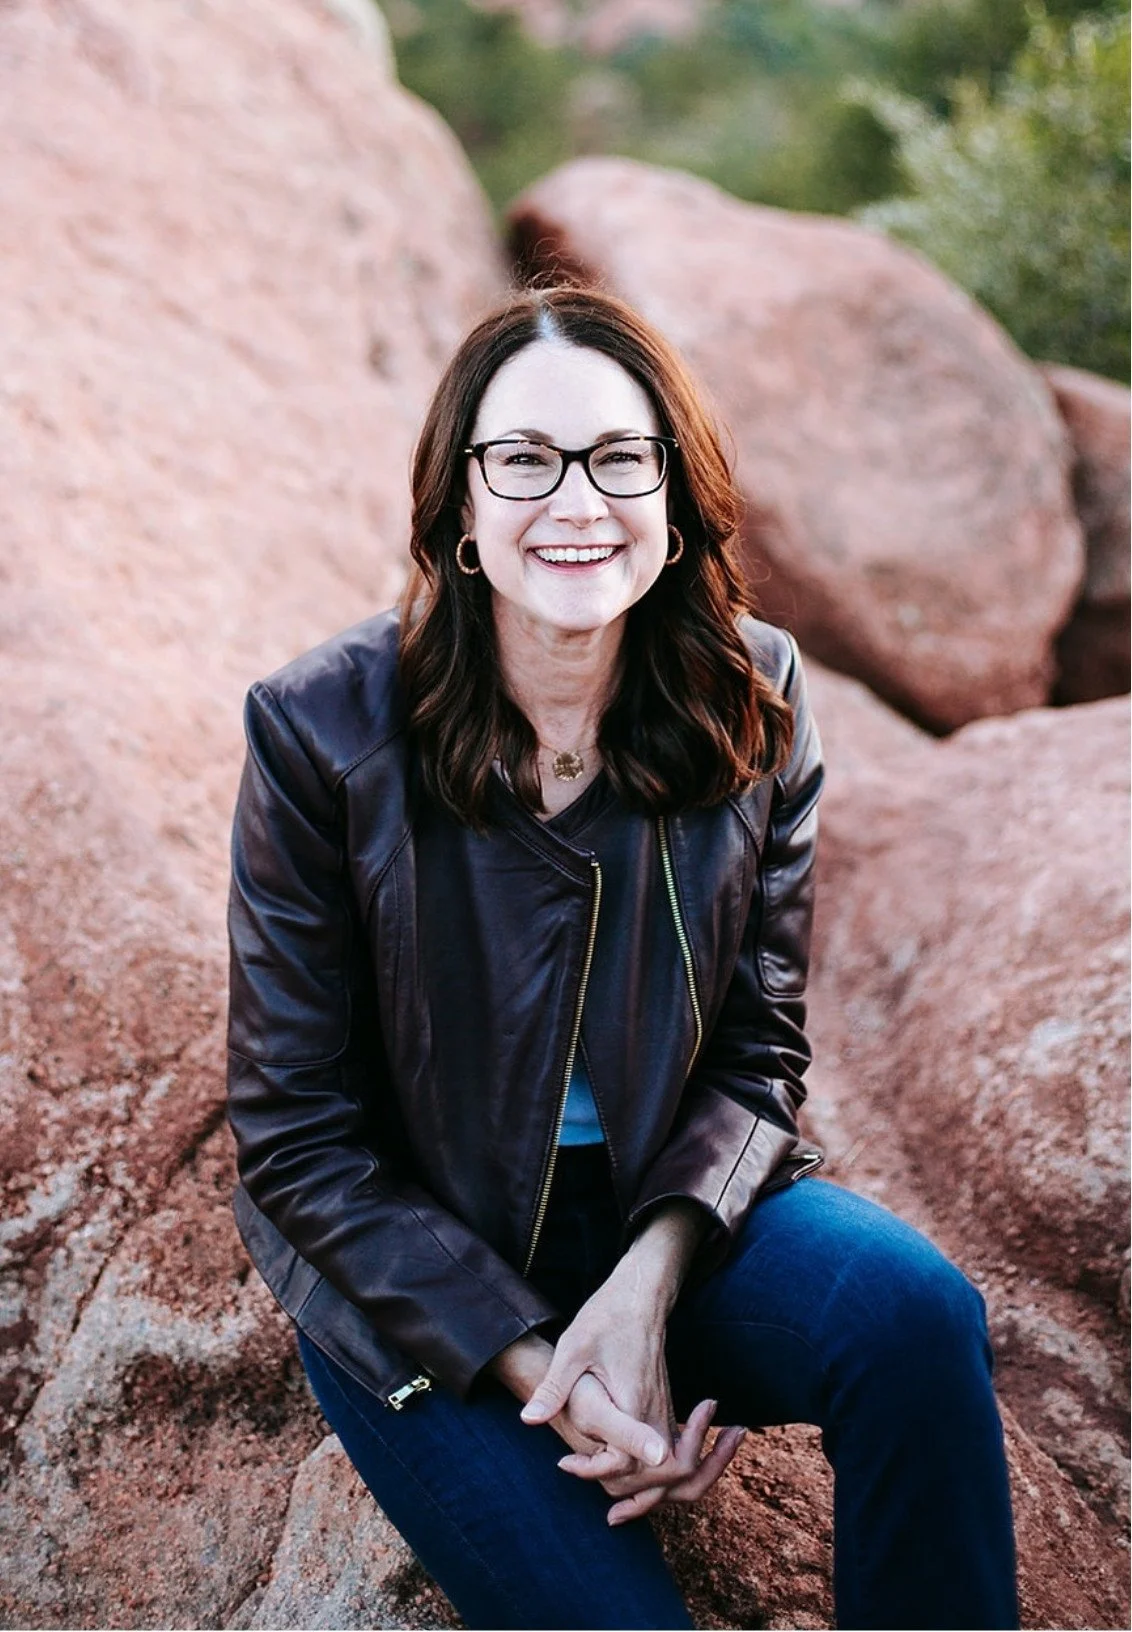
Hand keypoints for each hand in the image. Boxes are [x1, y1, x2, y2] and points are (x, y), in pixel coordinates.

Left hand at [518, 1200, 744, 1520]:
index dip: (592, 1471)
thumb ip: (555, 1388)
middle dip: (630, 1498)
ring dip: (645, 1490)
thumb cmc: (607, 1317)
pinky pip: (665, 1452)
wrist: (641, 1294)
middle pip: (655, 1476)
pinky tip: (619, 1472)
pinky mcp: (663, 1405)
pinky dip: (650, 1472)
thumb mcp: (574, 1348)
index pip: (625, 1461)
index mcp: (634, 1403)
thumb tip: (528, 1419)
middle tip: (595, 1498)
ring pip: (667, 1468)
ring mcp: (664, 1410)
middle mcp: (655, 1412)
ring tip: (614, 1505)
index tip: (564, 1463)